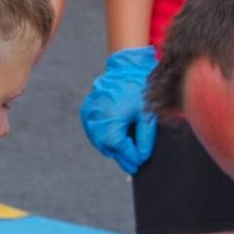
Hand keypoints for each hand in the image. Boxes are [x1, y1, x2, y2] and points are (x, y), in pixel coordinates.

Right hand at [79, 46, 157, 174]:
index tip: (139, 165)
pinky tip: (114, 138)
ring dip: (112, 148)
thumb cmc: (138, 89)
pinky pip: (94, 131)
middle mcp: (96, 119)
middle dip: (121, 156)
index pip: (119, 148)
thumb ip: (144, 139)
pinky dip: (103, 137)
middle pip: (108, 147)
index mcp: (111, 119)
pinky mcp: (86, 111)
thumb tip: (141, 157)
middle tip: (134, 163)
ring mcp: (89, 115)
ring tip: (126, 152)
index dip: (130, 158)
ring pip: (99, 141)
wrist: (125, 68)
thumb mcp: (146, 115)